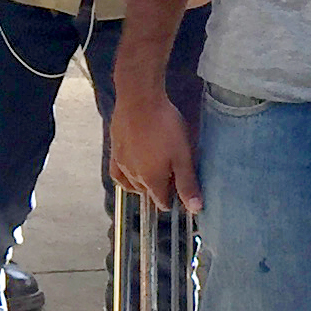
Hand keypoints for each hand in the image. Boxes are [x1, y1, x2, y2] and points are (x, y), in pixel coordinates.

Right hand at [110, 85, 201, 213]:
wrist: (140, 100)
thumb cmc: (165, 126)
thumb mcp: (183, 155)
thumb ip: (188, 183)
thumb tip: (195, 209)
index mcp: (152, 181)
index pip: (162, 203)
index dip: (174, 199)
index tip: (181, 187)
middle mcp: (134, 177)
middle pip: (148, 193)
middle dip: (160, 189)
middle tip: (172, 173)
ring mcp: (122, 165)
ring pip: (133, 185)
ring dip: (144, 183)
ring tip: (155, 171)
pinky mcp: (114, 152)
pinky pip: (117, 174)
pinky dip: (125, 178)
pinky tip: (131, 171)